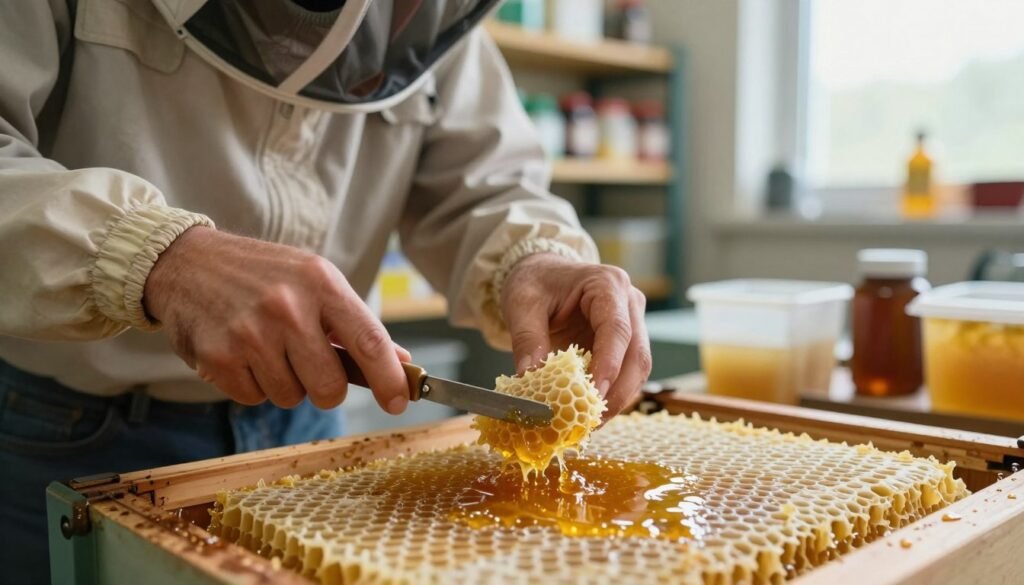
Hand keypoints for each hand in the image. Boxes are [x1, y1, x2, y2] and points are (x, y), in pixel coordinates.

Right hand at [144, 227, 411, 412]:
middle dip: (326, 388)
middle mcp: (287, 307)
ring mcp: (250, 333)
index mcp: (321, 283)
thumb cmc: (263, 275)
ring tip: (267, 347)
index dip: (389, 379)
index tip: (400, 402)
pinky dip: (252, 385)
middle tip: (311, 366)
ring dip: (285, 383)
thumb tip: (401, 363)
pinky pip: (254, 398)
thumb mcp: (315, 280)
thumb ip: (356, 323)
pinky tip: (242, 353)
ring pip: (291, 397)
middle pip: (330, 387)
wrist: (187, 263)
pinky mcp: (218, 357)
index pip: (369, 341)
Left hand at [500, 253, 651, 420]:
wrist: (542, 274)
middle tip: (590, 420)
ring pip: (637, 370)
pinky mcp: (626, 344)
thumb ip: (527, 339)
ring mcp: (632, 324)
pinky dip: (611, 395)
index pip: (616, 329)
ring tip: (588, 422)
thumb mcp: (522, 304)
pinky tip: (588, 410)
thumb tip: (529, 378)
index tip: (594, 394)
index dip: (609, 365)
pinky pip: (626, 374)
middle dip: (617, 393)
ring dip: (617, 399)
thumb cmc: (535, 281)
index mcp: (607, 284)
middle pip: (636, 355)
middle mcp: (629, 302)